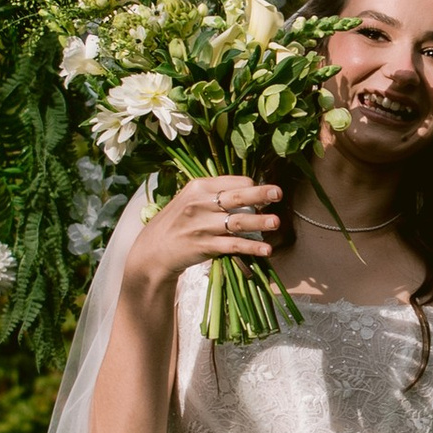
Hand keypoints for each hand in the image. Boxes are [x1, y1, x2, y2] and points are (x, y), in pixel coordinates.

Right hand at [124, 175, 278, 298]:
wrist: (153, 250)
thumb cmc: (177, 222)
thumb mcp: (190, 199)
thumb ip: (215, 194)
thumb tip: (249, 190)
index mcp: (199, 187)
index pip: (233, 182)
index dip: (251, 187)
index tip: (264, 193)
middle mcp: (200, 204)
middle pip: (237, 197)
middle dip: (260, 194)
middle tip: (278, 193)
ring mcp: (203, 226)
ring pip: (238, 222)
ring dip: (259, 222)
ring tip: (276, 222)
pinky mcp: (205, 246)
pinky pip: (233, 245)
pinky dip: (251, 247)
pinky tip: (266, 250)